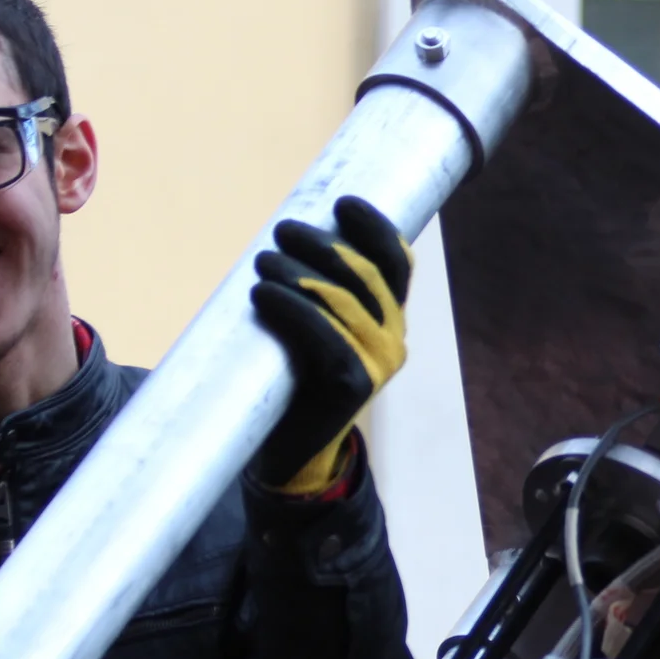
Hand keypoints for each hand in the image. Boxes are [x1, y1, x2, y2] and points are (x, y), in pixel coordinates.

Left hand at [250, 196, 412, 495]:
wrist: (294, 456)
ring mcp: (377, 363)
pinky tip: (263, 293)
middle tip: (282, 231)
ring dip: (298, 272)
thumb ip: (316, 296)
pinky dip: (291, 307)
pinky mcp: (353, 384)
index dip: (376, 227)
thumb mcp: (314, 332)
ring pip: (341, 299)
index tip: (343, 203)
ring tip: (263, 261)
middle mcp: (393, 339)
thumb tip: (286, 242)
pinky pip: (323, 334)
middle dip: (323, 243)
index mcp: (389, 320)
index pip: (396, 263)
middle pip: (364, 273)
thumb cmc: (295, 384)